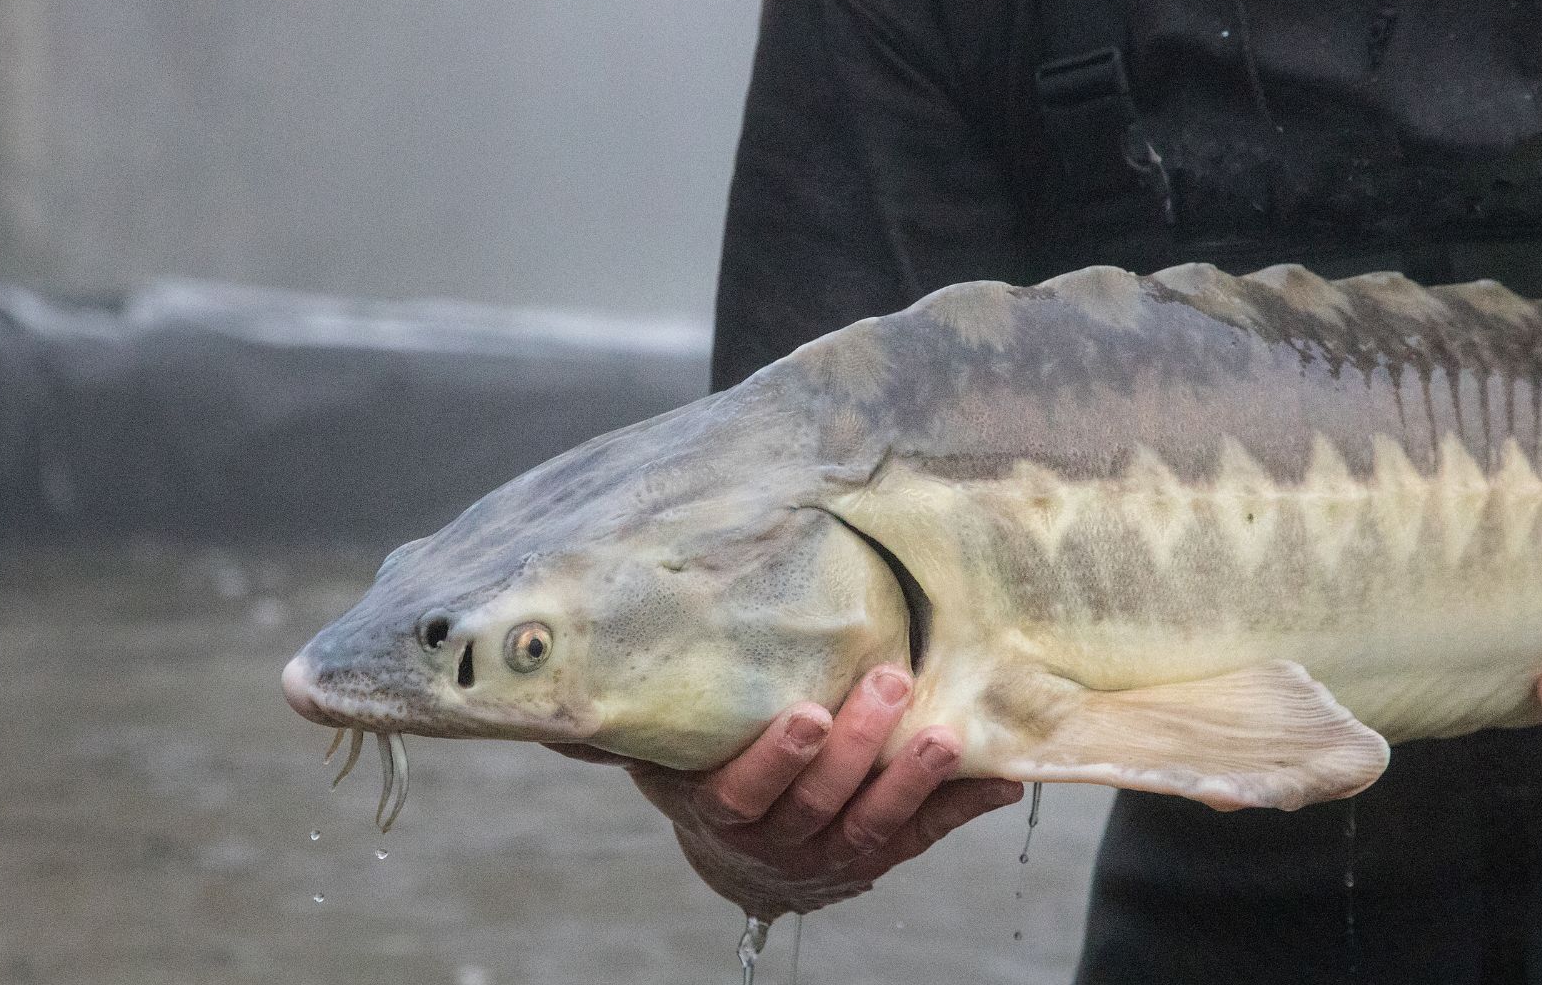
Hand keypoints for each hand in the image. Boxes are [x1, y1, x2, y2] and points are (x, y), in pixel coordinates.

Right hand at [547, 664, 1023, 918]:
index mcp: (714, 812)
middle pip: (817, 806)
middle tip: (886, 685)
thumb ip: (620, 730)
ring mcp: (829, 857)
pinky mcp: (878, 857)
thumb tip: (539, 706)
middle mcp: (771, 844)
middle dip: (854, 748)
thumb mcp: (661, 754)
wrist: (740, 857)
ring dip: (912, 779)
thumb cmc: (698, 770)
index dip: (775, 761)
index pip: (742, 795)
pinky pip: (920, 837)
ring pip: (872, 827)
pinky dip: (961, 807)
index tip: (803, 711)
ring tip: (945, 731)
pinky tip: (1002, 776)